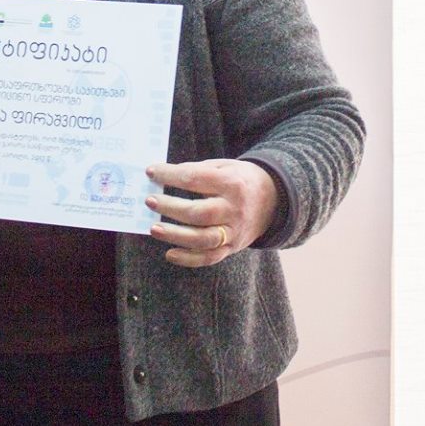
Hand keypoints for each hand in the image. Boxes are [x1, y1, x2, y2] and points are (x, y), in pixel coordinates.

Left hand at [143, 159, 279, 267]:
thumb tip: (166, 176)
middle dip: (170, 207)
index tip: (151, 172)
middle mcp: (234, 209)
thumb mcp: (226, 166)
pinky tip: (169, 254)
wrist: (274, 199)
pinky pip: (210, 257)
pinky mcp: (232, 247)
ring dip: (175, 236)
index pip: (195, 179)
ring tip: (153, 229)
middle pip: (199, 213)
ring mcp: (234, 231)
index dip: (170, 175)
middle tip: (150, 201)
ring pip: (203, 239)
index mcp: (231, 183)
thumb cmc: (240, 180)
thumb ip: (199, 170)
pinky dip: (188, 259)